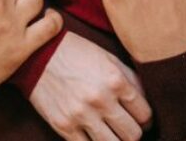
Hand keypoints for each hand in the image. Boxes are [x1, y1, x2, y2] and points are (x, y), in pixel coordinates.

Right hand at [28, 32, 151, 140]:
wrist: (38, 53)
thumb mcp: (108, 58)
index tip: (140, 120)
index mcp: (115, 80)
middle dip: (132, 133)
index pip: (145, 115)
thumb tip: (147, 103)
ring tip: (111, 134)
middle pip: (132, 135)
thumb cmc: (77, 53)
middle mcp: (100, 99)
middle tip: (126, 128)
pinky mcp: (63, 125)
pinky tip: (92, 135)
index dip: (146, 120)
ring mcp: (81, 114)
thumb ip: (131, 80)